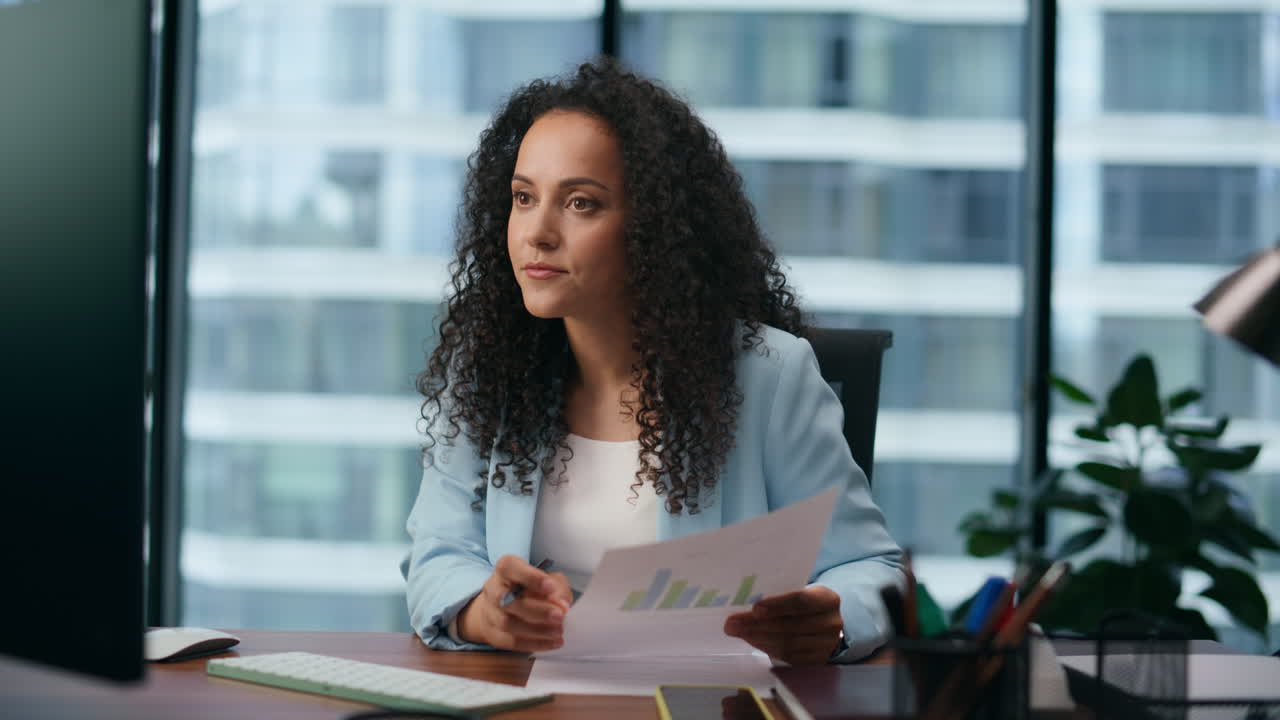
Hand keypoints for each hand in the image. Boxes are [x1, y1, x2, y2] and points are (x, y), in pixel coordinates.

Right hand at [457, 555, 571, 651]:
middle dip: (537, 610)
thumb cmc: (530, 589)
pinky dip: (535, 643)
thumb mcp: (549, 580)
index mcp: (505, 570)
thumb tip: (562, 604)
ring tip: (558, 631)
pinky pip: (511, 642)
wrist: (504, 607)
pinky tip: (553, 642)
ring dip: (537, 629)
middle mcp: (492, 590)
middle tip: (560, 615)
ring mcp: (490, 613)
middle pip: (507, 600)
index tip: (550, 586)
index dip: (530, 577)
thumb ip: (558, 588)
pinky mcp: (493, 634)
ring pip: (507, 623)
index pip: (509, 568)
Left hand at [723, 585, 843, 664]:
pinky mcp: (816, 660)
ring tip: (738, 632)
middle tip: (732, 623)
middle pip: (790, 625)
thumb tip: (745, 601)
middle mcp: (831, 623)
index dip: (777, 605)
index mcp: (827, 599)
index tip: (754, 609)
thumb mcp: (800, 591)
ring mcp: (826, 645)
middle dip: (757, 625)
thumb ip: (780, 594)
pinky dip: (767, 648)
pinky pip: (787, 656)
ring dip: (758, 638)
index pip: (801, 601)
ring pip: (787, 644)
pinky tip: (752, 640)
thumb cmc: (805, 602)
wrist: (825, 622)